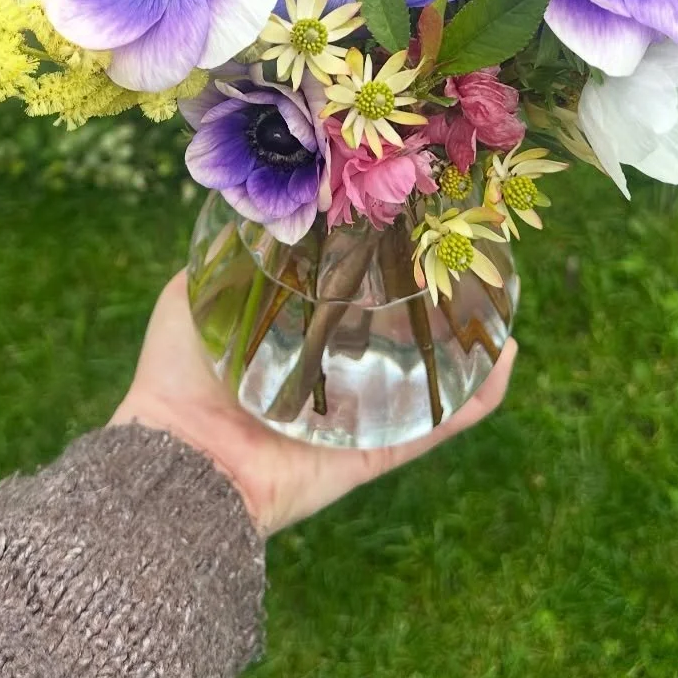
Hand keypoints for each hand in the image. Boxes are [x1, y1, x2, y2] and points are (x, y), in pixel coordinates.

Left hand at [109, 270, 516, 537]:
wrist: (175, 464)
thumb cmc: (172, 383)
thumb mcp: (187, 302)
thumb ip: (215, 264)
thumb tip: (242, 212)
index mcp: (290, 346)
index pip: (345, 304)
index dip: (378, 271)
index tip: (410, 232)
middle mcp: (330, 381)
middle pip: (395, 341)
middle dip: (434, 309)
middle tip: (468, 264)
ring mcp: (357, 418)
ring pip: (429, 382)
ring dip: (470, 350)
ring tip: (503, 310)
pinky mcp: (373, 454)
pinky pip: (435, 426)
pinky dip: (476, 399)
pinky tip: (505, 360)